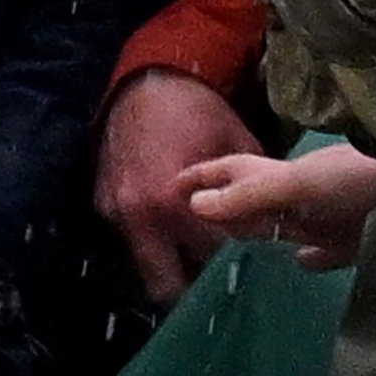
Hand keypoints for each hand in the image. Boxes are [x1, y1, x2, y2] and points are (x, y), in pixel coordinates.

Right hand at [96, 69, 265, 305]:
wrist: (143, 82)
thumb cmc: (195, 110)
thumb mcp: (236, 147)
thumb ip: (248, 194)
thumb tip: (271, 228)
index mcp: (173, 203)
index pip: (210, 259)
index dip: (235, 267)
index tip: (253, 270)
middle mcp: (138, 217)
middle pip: (166, 286)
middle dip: (194, 293)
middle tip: (221, 286)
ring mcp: (115, 214)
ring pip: (147, 269)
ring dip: (173, 269)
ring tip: (201, 259)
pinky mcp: (104, 207)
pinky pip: (134, 242)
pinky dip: (157, 244)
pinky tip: (176, 233)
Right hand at [183, 147, 375, 271]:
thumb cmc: (349, 178)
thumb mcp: (291, 186)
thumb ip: (245, 198)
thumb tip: (193, 207)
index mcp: (271, 175)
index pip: (224, 174)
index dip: (197, 179)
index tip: (167, 188)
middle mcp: (293, 195)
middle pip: (250, 201)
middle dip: (224, 210)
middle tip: (193, 229)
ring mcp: (323, 216)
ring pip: (283, 226)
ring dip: (264, 233)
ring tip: (238, 247)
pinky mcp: (351, 241)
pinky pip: (325, 251)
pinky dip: (313, 258)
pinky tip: (302, 263)